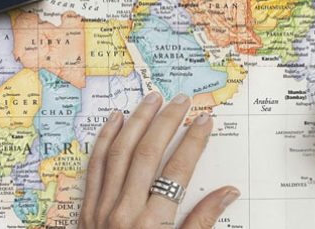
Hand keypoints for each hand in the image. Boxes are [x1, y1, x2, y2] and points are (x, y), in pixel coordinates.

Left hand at [80, 92, 240, 228]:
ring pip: (119, 151)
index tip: (204, 120)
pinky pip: (95, 164)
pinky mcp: (86, 207)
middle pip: (148, 153)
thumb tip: (228, 192)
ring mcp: (102, 207)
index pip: (178, 171)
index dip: (193, 142)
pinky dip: (105, 138)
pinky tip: (116, 119)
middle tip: (181, 99)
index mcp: (153, 225)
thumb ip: (201, 223)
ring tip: (152, 98)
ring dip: (137, 121)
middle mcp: (125, 210)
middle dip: (167, 122)